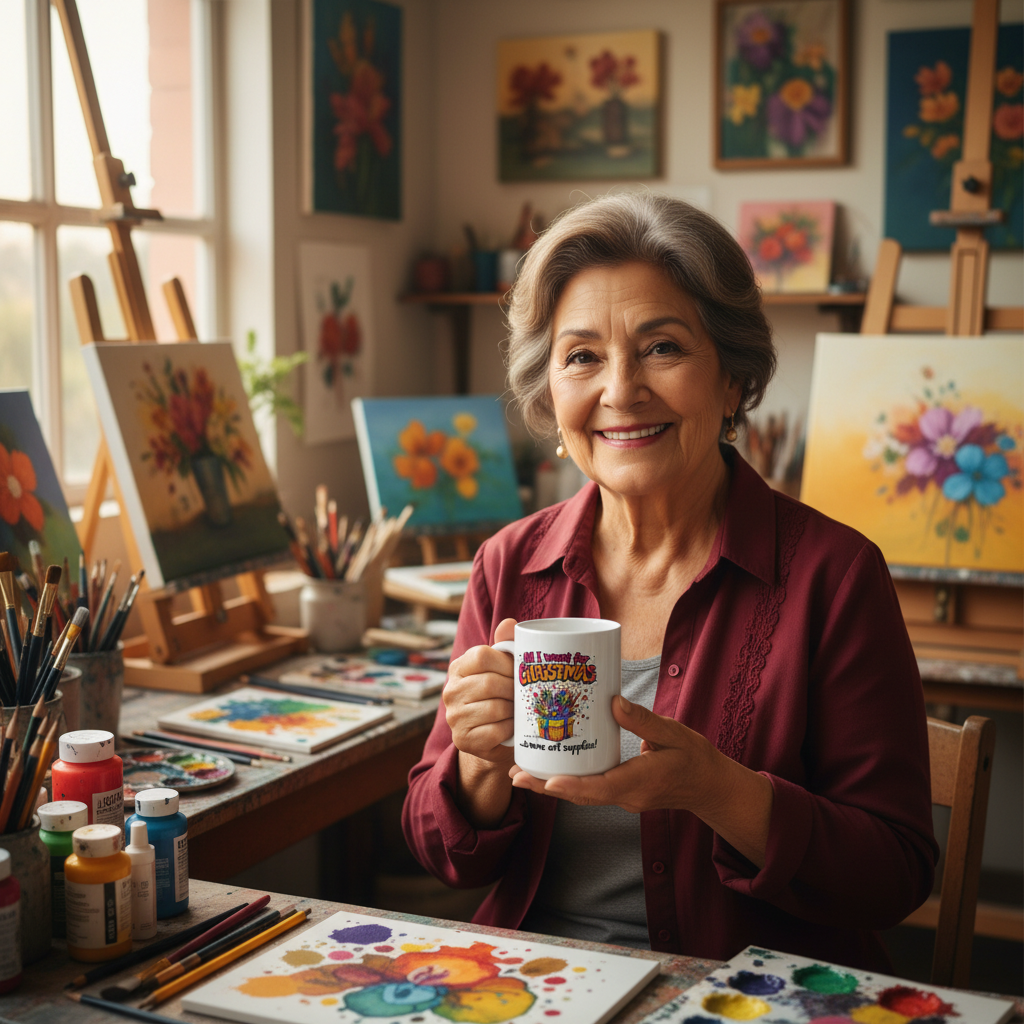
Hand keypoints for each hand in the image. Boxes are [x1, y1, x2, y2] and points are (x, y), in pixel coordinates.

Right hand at [444, 617, 516, 766]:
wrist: (494, 737)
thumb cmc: (501, 695)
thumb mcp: (502, 669)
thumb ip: (506, 645)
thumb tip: (509, 623)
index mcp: (458, 667)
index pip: (482, 655)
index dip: (506, 663)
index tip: (518, 672)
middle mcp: (450, 691)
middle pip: (490, 683)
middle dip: (514, 689)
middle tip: (524, 694)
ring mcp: (454, 717)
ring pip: (495, 708)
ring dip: (514, 710)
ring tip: (519, 709)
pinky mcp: (463, 740)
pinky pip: (495, 731)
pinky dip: (510, 728)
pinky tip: (512, 726)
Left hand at [508, 695, 710, 812]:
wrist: (710, 786)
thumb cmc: (695, 759)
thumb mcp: (674, 733)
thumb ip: (643, 720)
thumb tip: (613, 702)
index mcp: (640, 783)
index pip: (601, 789)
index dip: (572, 786)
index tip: (547, 782)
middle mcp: (627, 796)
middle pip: (581, 796)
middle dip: (547, 787)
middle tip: (515, 774)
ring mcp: (623, 797)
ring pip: (582, 795)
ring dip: (552, 786)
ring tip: (521, 773)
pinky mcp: (621, 792)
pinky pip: (590, 790)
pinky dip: (568, 782)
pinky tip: (550, 769)